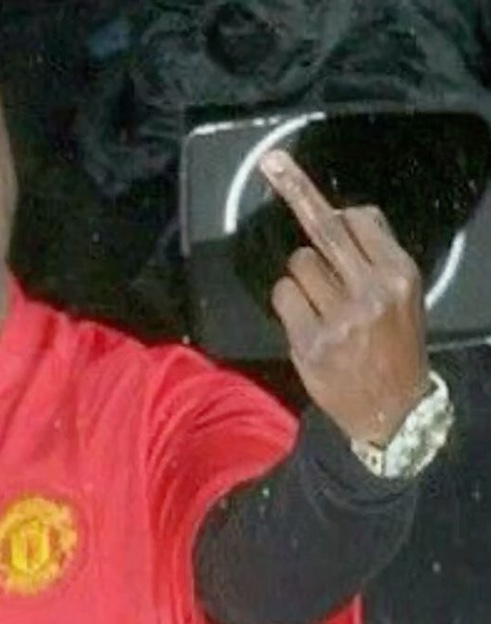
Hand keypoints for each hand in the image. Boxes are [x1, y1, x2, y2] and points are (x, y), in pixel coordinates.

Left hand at [259, 149, 430, 444]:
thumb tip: (339, 215)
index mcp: (398, 273)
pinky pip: (283, 296)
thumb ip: (374, 257)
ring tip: (321, 303)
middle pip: (324, 228)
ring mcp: (339, 317)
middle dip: (295, 190)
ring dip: (301, 276)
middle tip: (273, 162)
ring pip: (298, 264)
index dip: (322, 197)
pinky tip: (305, 321)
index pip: (358, 218)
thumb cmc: (393, 344)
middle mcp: (371, 290)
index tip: (290, 170)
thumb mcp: (402, 295)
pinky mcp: (310, 341)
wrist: (391, 408)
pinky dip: (287, 302)